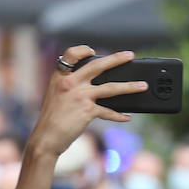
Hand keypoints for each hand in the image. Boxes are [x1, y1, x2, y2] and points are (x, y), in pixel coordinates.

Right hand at [25, 47, 145, 157]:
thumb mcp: (55, 95)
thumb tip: (93, 85)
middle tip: (130, 55)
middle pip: (98, 66)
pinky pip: (108, 111)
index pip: (71, 54)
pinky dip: (119, 115)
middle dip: (117, 59)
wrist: (46, 138)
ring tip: (143, 85)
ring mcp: (80, 96)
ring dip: (130, 86)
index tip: (93, 51)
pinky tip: (128, 117)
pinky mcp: (88, 111)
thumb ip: (70, 86)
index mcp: (60, 77)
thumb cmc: (51, 119)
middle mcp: (71, 83)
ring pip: (111, 87)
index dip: (83, 50)